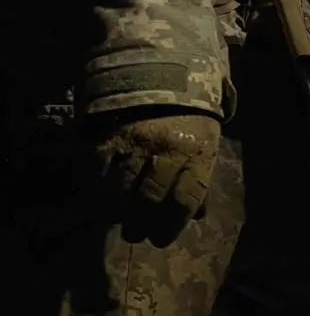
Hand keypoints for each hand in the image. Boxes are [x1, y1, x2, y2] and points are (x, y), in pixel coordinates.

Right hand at [91, 109, 221, 246]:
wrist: (167, 77)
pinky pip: (97, 170)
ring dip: (116, 212)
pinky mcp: (110, 134)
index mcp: (197, 155)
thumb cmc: (191, 122)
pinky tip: (100, 200)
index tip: (160, 239)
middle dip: (140, 224)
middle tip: (136, 234)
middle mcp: (167, 150)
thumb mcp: (207, 148)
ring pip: (120, 188)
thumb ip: (201, 182)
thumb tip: (196, 217)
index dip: (170, 226)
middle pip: (149, 199)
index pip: (184, 201)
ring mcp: (136, 142)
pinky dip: (96, 190)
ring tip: (117, 220)